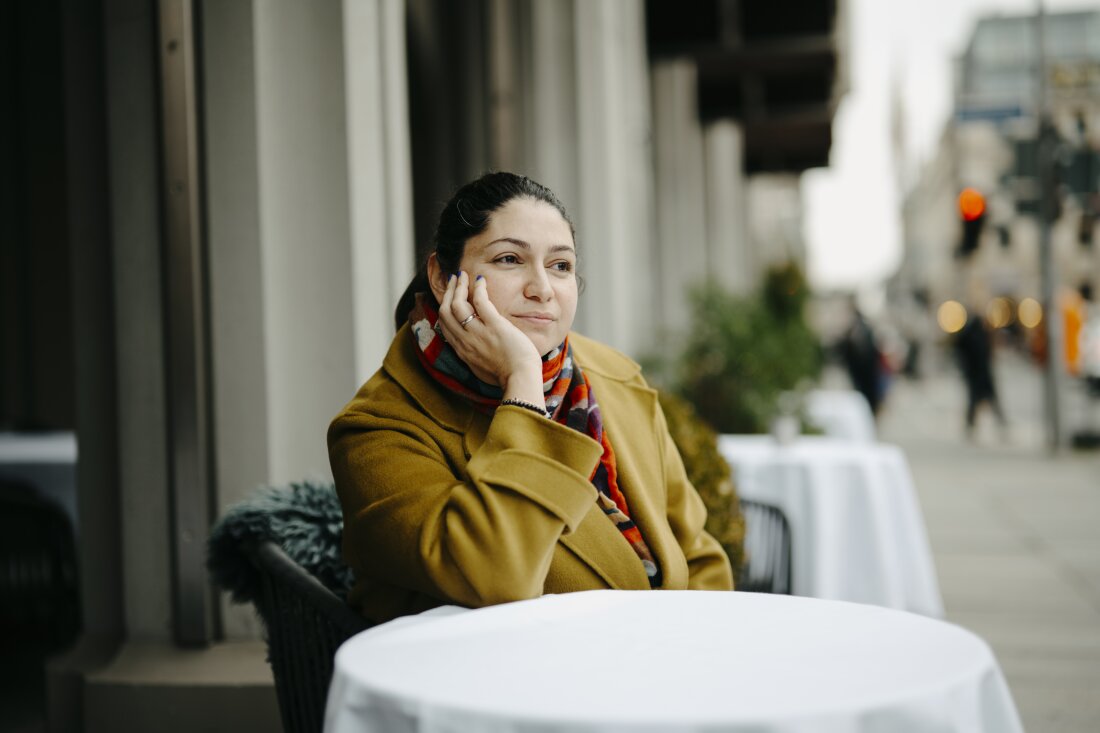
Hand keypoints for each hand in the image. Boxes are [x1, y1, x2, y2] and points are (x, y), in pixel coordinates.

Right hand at [436, 272, 543, 400]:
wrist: (521, 379)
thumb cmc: (508, 376)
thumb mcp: (483, 369)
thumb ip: (475, 356)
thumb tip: (474, 349)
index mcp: (462, 351)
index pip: (444, 326)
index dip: (444, 308)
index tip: (449, 297)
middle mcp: (465, 341)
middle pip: (445, 312)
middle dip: (448, 293)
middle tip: (453, 280)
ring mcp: (478, 333)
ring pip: (457, 304)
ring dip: (458, 287)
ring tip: (463, 276)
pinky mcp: (494, 326)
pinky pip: (480, 301)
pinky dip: (478, 288)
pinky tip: (481, 280)